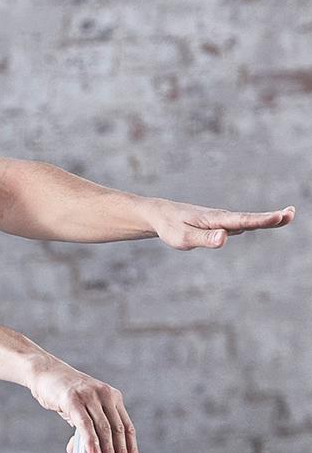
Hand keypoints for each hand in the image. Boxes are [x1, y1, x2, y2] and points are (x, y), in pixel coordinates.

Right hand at [27, 356, 137, 452]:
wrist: (45, 372)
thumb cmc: (64, 392)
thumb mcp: (82, 409)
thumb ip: (87, 429)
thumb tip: (87, 452)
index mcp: (112, 397)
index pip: (127, 426)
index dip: (131, 447)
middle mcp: (105, 395)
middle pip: (118, 429)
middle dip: (121, 452)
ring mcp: (90, 395)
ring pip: (104, 427)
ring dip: (108, 450)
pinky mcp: (73, 399)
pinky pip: (85, 423)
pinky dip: (90, 440)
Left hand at [152, 199, 295, 249]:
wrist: (161, 216)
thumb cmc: (171, 228)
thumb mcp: (183, 237)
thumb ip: (204, 238)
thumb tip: (224, 239)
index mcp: (215, 220)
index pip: (242, 220)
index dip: (262, 220)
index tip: (281, 216)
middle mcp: (222, 218)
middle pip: (250, 219)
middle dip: (271, 218)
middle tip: (292, 213)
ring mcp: (222, 220)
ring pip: (247, 220)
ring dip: (267, 219)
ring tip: (286, 216)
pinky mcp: (219, 224)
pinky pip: (241, 223)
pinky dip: (257, 221)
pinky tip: (267, 221)